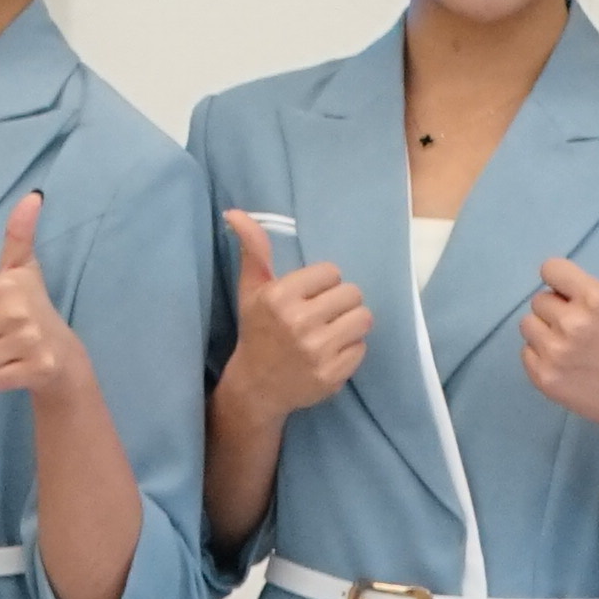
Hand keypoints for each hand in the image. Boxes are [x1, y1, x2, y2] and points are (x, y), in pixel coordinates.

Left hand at [0, 193, 82, 399]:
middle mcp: (17, 311)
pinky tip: (14, 367)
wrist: (65, 356)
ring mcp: (29, 342)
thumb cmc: (32, 308)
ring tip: (1, 352)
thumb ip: (18, 234)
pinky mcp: (37, 369)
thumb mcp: (20, 269)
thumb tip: (33, 196)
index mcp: (4, 285)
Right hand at [220, 214, 372, 422]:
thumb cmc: (257, 330)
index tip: (307, 297)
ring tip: (331, 332)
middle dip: (340, 303)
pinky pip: (362, 348)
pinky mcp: (332, 375)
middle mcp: (299, 323)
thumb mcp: (252, 290)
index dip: (322, 284)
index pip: (331, 272)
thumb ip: (253, 250)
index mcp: (279, 297)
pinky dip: (349, 350)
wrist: (256, 386)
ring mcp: (317, 351)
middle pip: (352, 294)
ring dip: (350, 324)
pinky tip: (329, 354)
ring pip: (363, 319)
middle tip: (322, 315)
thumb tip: (235, 213)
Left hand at [519, 224, 598, 443]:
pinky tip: (567, 364)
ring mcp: (554, 352)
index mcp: (595, 299)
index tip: (577, 295)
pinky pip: (525, 353)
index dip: (562, 281)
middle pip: (540, 299)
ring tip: (573, 345)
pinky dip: (540, 356)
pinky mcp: (543, 377)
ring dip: (545, 331)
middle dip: (558, 309)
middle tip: (583, 327)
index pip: (550, 270)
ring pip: (528, 324)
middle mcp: (571, 323)